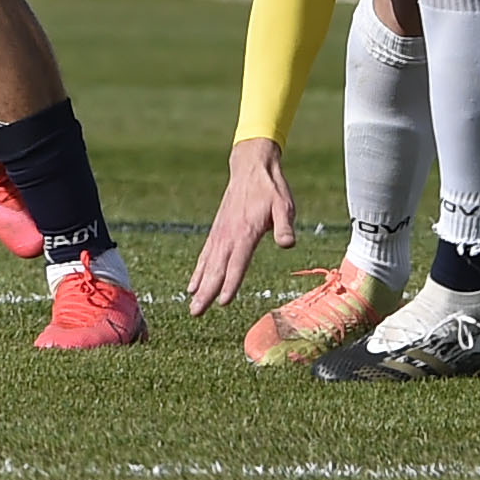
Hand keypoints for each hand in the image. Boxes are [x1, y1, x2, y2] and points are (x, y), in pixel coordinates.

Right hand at [186, 137, 298, 314]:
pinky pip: (205, 255)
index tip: (222, 302)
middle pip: (217, 269)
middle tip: (196, 312)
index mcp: (245, 232)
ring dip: (200, 285)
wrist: (251, 167)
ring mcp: (220, 233)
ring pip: (208, 264)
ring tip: (192, 305)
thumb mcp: (284, 205)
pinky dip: (198, 271)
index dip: (230, 283)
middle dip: (207, 292)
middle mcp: (229, 235)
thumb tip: (288, 243)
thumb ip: (284, 225)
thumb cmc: (271, 189)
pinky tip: (193, 284)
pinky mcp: (217, 231)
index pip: (237, 263)